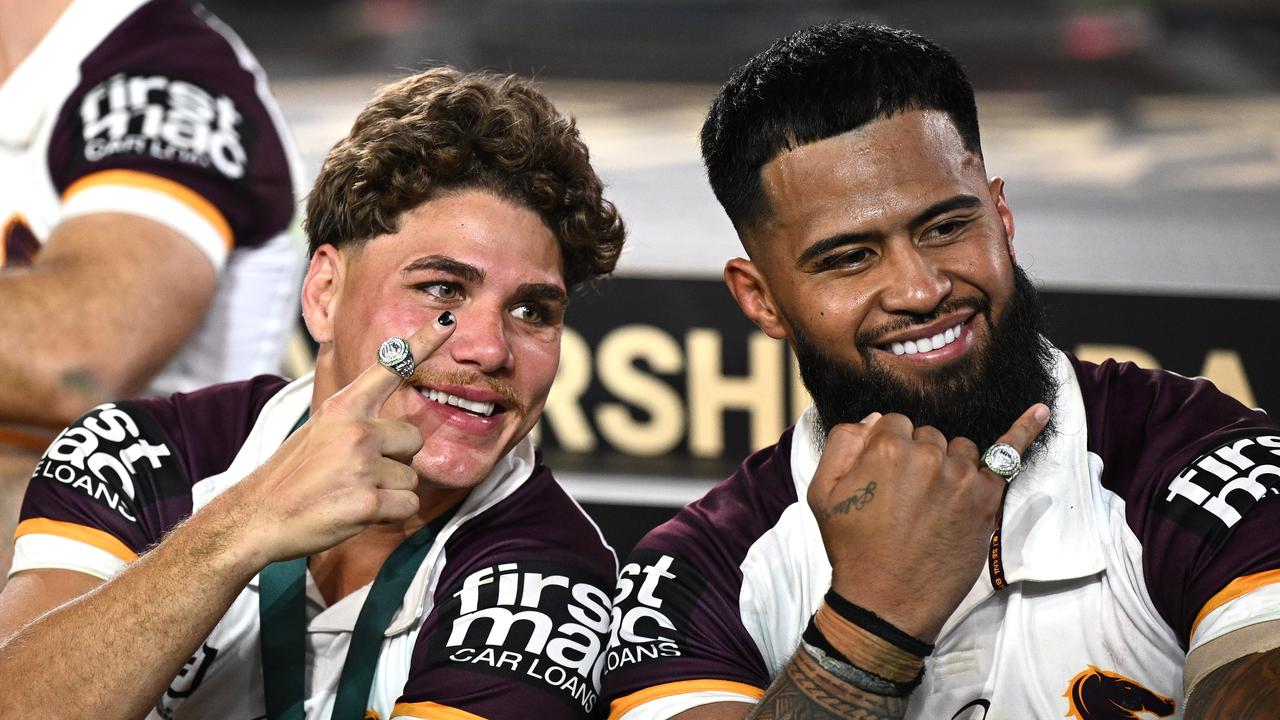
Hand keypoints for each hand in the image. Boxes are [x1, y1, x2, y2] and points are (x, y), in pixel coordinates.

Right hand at [215, 321, 454, 566]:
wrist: (258, 516)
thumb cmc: (294, 473)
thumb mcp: (320, 427)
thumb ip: (356, 415)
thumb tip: (393, 410)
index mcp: (344, 406)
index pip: (390, 367)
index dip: (423, 342)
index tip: (448, 319)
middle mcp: (357, 429)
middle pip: (413, 438)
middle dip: (395, 457)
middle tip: (356, 470)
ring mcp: (362, 465)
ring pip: (411, 476)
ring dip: (389, 490)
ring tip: (350, 491)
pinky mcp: (368, 502)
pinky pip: (407, 505)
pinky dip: (388, 514)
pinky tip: (356, 512)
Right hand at [806, 404, 1049, 641]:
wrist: (886, 602)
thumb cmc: (853, 548)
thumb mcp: (822, 492)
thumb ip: (842, 443)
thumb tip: (873, 420)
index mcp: (885, 447)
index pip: (894, 423)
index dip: (888, 449)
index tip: (884, 478)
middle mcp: (927, 455)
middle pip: (928, 436)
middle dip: (917, 458)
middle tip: (905, 499)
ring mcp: (961, 476)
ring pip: (958, 449)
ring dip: (949, 466)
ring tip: (932, 504)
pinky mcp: (986, 499)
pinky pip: (1008, 456)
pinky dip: (1024, 431)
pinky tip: (1041, 412)